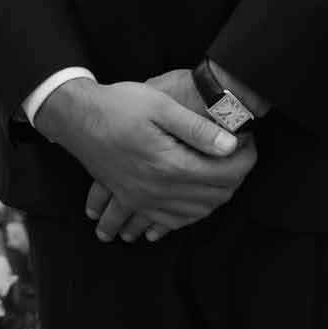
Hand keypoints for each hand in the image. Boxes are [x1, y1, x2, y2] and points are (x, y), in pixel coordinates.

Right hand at [36, 77, 255, 243]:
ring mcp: (144, 200)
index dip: (246, 160)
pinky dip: (184, 219)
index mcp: (171, 165)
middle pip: (214, 197)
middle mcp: (159, 190)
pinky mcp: (132, 200)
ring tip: (223, 177)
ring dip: (214, 200)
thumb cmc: (119, 105)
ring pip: (193, 214)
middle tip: (241, 156)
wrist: (77, 118)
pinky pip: (165, 223)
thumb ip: (197, 129)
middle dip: (235, 178)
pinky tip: (191, 207)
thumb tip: (231, 145)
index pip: (225, 174)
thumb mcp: (160, 106)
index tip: (250, 141)